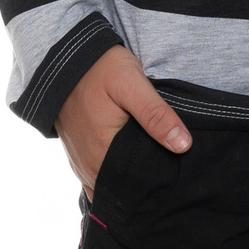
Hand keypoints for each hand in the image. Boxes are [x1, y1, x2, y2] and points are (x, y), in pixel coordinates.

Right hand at [56, 45, 191, 201]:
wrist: (66, 61)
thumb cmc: (101, 70)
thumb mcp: (132, 84)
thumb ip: (156, 115)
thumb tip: (183, 145)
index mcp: (104, 154)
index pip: (140, 185)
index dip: (160, 181)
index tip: (177, 171)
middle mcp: (90, 168)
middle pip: (127, 188)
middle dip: (148, 182)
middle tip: (168, 165)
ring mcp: (82, 165)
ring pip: (114, 185)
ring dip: (132, 179)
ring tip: (152, 162)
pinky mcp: (79, 159)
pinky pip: (100, 179)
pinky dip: (116, 176)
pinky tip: (130, 163)